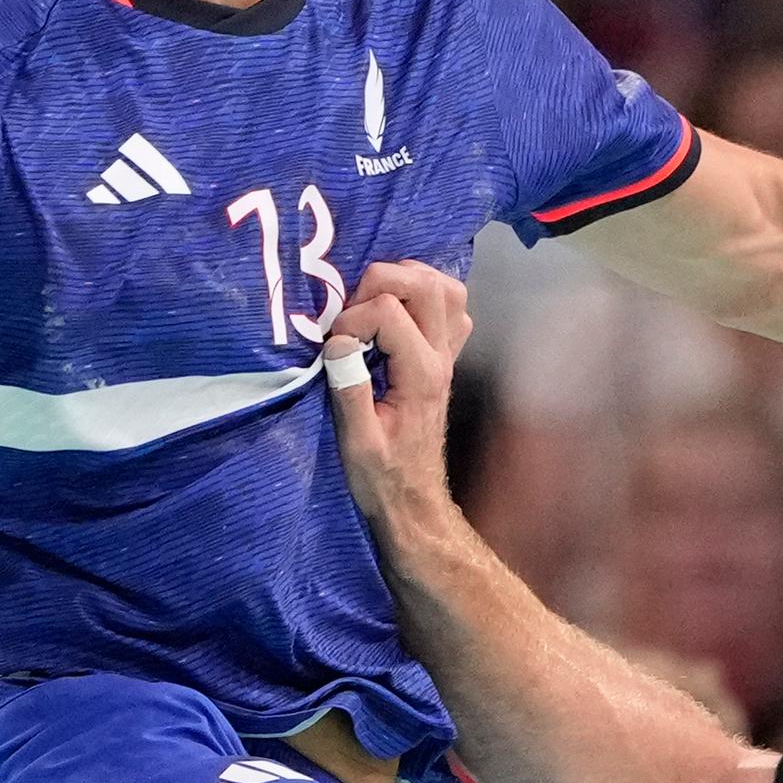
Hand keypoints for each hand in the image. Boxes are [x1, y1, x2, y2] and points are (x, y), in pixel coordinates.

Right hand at [322, 259, 473, 531]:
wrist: (414, 502)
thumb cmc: (381, 478)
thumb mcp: (356, 442)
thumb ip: (350, 390)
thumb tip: (337, 341)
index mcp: (419, 374)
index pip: (388, 310)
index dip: (352, 317)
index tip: (332, 345)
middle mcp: (440, 358)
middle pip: (427, 284)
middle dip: (381, 280)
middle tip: (350, 308)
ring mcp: (447, 356)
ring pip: (448, 290)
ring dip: (408, 281)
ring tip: (372, 299)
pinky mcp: (443, 359)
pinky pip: (450, 310)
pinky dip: (423, 297)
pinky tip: (395, 312)